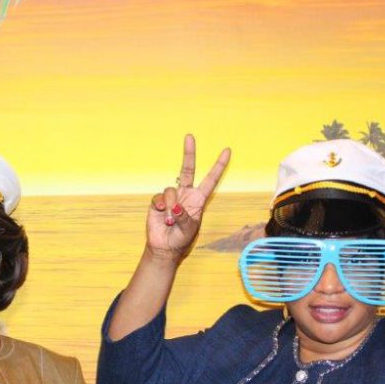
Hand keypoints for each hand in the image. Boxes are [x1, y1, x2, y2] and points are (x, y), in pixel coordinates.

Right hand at [146, 134, 230, 262]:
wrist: (164, 247)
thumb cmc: (181, 239)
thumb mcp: (189, 230)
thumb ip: (184, 217)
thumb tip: (175, 206)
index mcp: (198, 199)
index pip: (211, 179)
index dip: (219, 165)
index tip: (227, 151)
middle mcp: (185, 194)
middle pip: (187, 169)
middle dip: (189, 153)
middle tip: (190, 136)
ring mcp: (171, 197)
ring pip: (170, 190)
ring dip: (170, 206)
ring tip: (170, 221)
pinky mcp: (157, 202)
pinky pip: (158, 198)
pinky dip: (160, 206)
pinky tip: (161, 215)